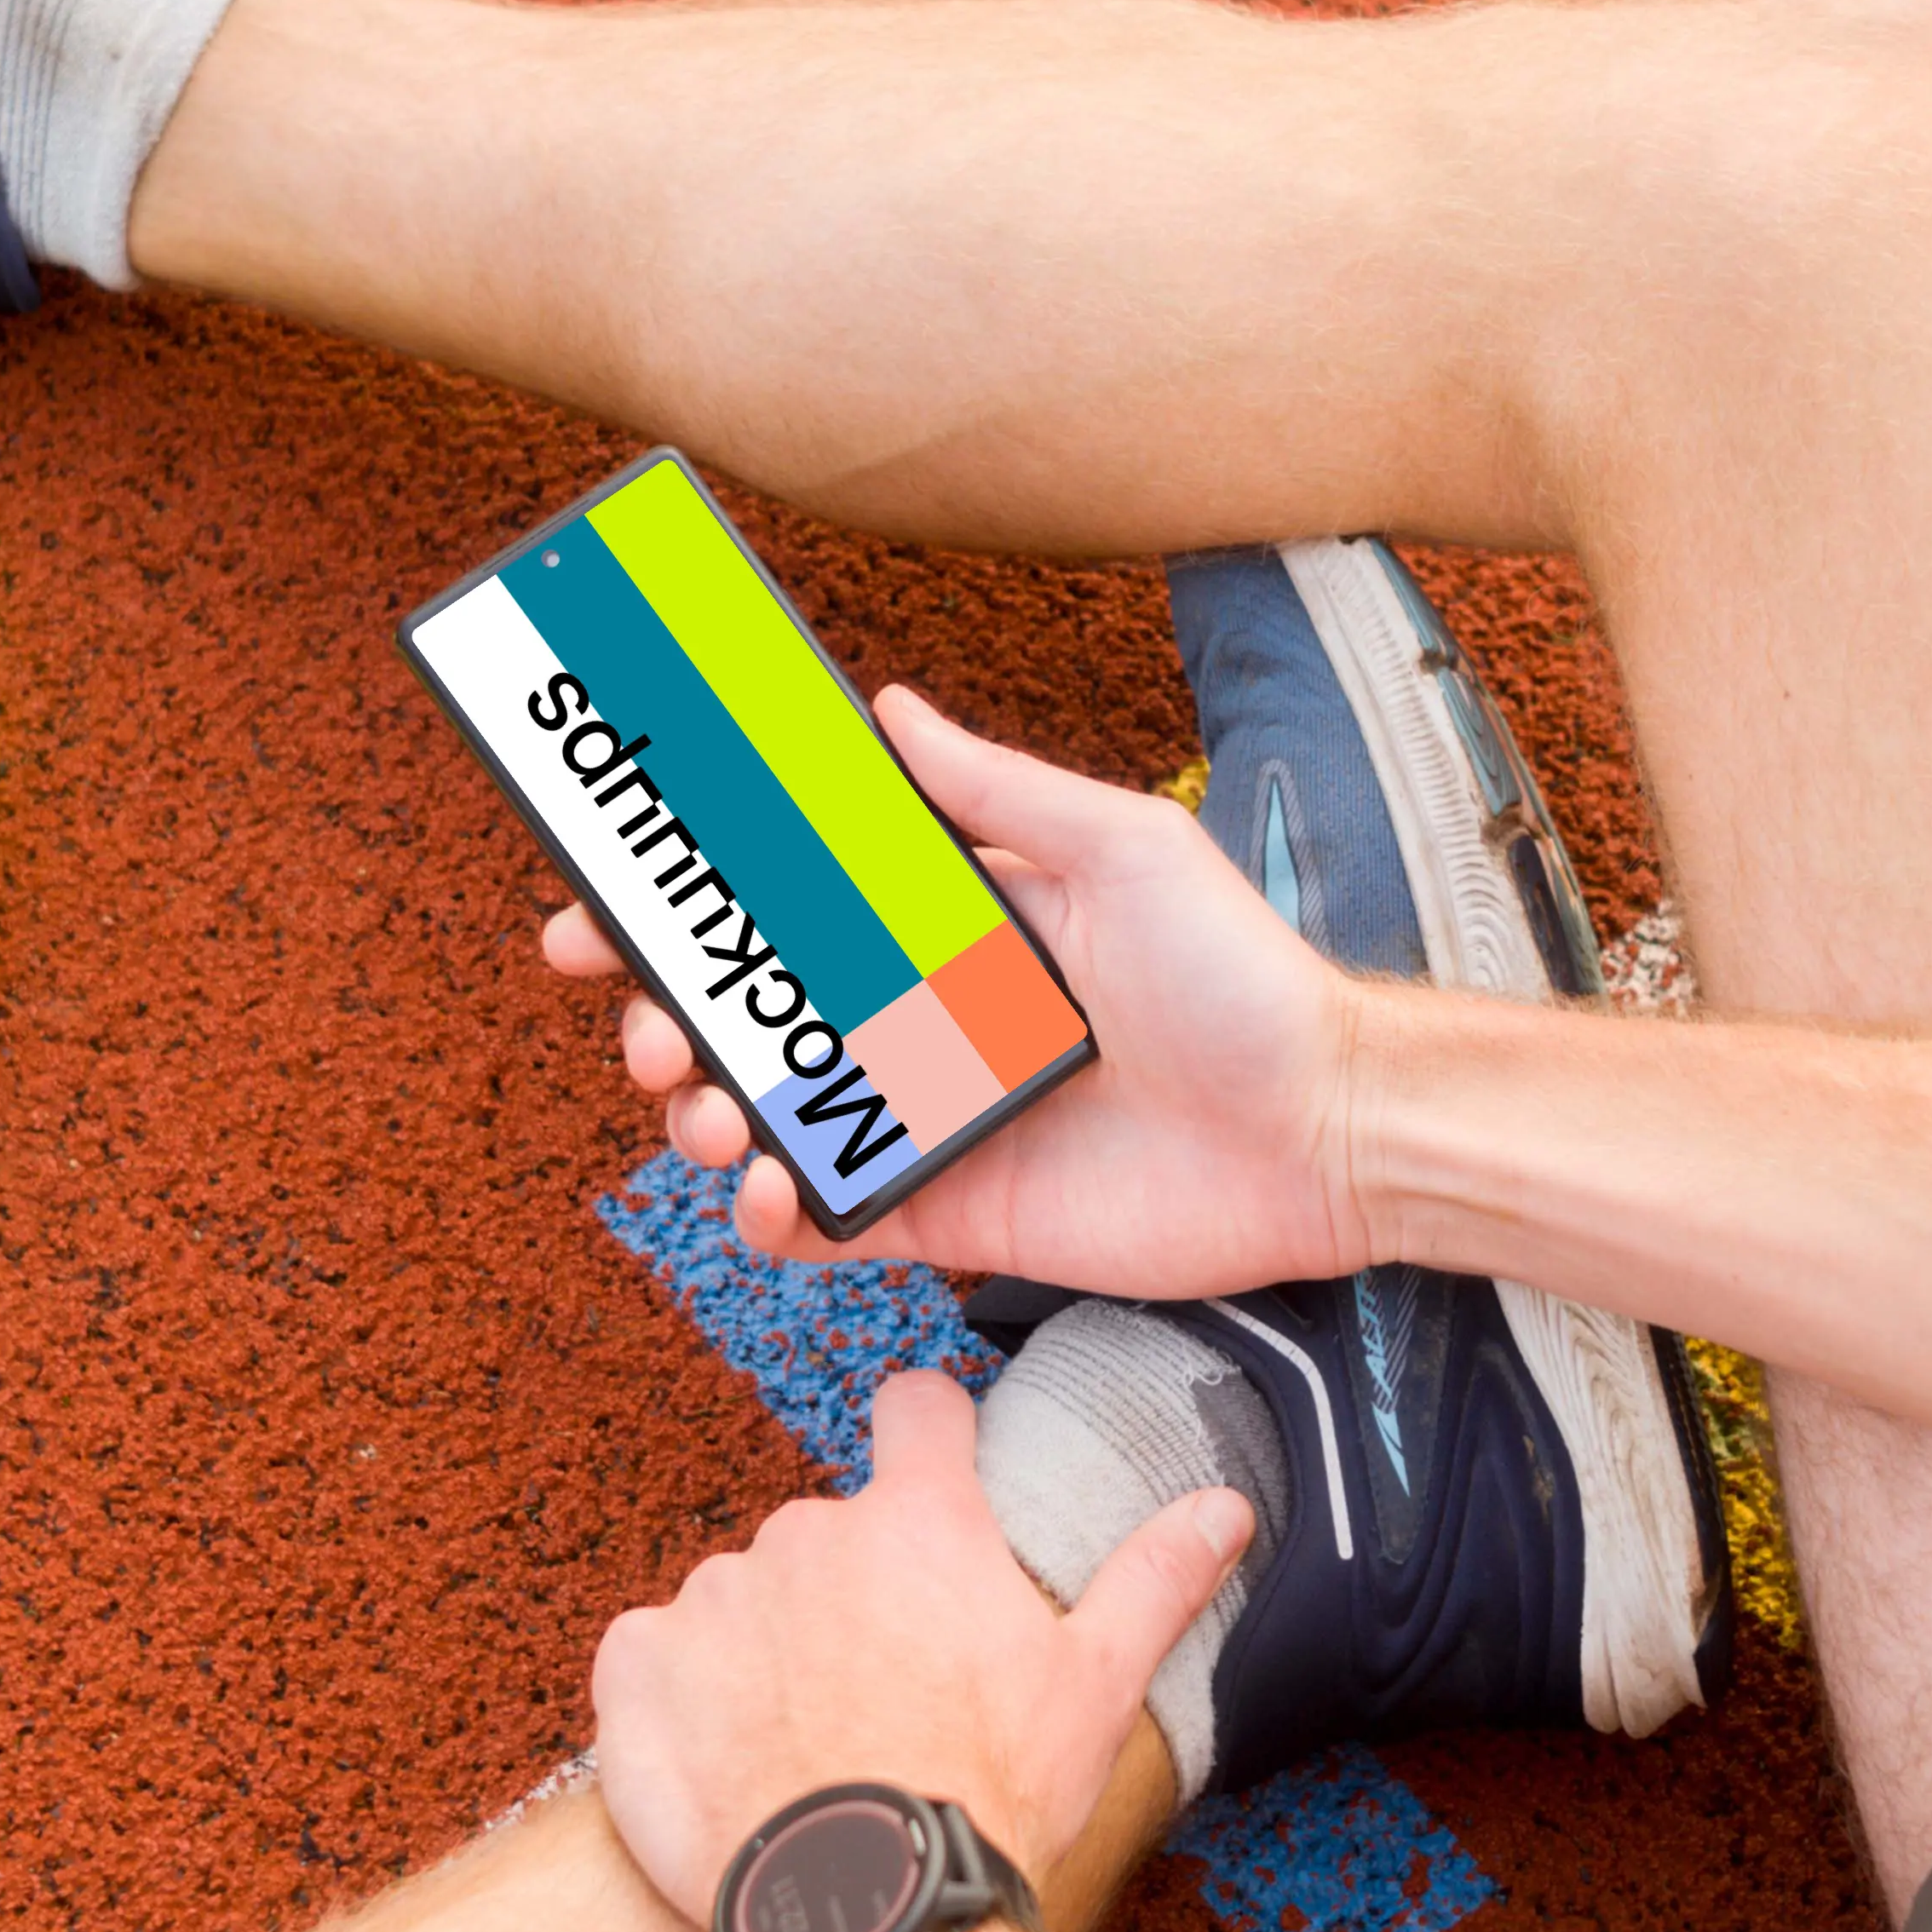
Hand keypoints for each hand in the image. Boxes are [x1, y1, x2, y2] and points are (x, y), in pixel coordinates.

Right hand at [540, 686, 1370, 1292]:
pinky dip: (773, 1214)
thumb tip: (889, 708)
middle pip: (753, 1019)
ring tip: (705, 1106)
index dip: (690, 910)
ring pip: (768, 1121)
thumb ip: (997, 789)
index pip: (790, 911)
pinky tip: (769, 1189)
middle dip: (670, 1017)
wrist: (1323, 1130)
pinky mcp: (951, 1215)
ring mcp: (931, 1123)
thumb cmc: (1242, 980)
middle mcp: (924, 1026)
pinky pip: (829, 1223)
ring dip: (704, 1114)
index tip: (608, 906)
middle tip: (649, 1022)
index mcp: (951, 932)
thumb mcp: (1123, 848)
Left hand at [592, 1375, 1251, 1918]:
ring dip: (765, 1654)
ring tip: (808, 1755)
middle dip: (849, 1600)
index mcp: (922, 1522)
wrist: (865, 1905)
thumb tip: (1226, 1506)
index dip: (927, 1430)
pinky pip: (654, 1658)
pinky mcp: (638, 1663)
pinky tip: (728, 1767)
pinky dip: (679, 1700)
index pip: (920, 1409)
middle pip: (829, 1533)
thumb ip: (1154, 1579)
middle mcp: (811, 1532)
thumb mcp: (1096, 1686)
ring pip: (742, 1602)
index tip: (931, 1467)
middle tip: (884, 1699)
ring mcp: (716, 1595)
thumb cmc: (988, 1795)